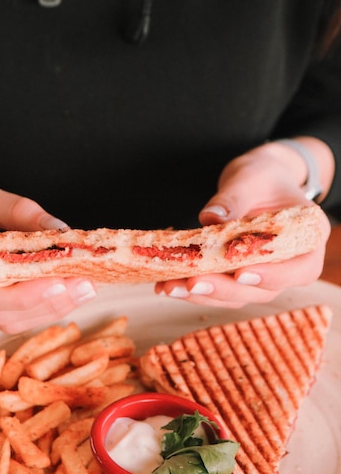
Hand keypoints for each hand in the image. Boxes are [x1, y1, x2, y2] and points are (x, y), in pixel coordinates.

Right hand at [0, 164, 95, 332]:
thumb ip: (18, 211)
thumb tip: (60, 230)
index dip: (33, 294)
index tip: (68, 280)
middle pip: (4, 316)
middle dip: (50, 305)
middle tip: (87, 287)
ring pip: (4, 319)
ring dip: (45, 309)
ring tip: (79, 290)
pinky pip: (0, 311)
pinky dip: (31, 305)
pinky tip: (54, 291)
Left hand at [155, 139, 332, 306]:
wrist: (255, 184)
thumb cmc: (261, 177)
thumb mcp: (251, 177)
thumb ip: (234, 197)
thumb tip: (211, 217)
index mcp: (307, 238)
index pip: (302, 268)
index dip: (274, 276)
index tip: (242, 273)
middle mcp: (290, 264)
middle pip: (264, 289)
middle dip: (225, 290)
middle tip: (192, 283)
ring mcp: (263, 275)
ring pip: (237, 296)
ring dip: (202, 295)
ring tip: (170, 287)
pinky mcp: (238, 278)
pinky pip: (219, 290)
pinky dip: (192, 289)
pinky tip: (166, 285)